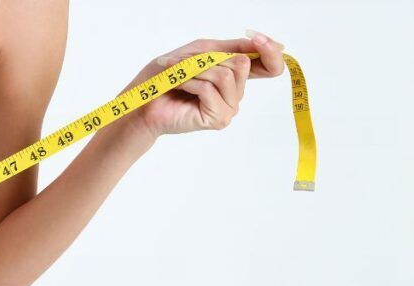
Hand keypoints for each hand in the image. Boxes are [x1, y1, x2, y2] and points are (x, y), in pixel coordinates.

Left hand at [119, 30, 286, 138]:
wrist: (144, 101)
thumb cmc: (166, 77)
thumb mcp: (200, 51)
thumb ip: (232, 47)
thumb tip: (267, 43)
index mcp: (235, 77)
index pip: (269, 66)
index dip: (269, 51)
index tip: (258, 38)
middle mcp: (236, 93)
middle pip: (242, 64)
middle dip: (209, 57)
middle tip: (184, 63)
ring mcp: (229, 108)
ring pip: (226, 75)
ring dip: (196, 70)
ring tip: (178, 76)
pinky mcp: (218, 118)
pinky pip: (210, 89)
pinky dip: (190, 82)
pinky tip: (179, 87)